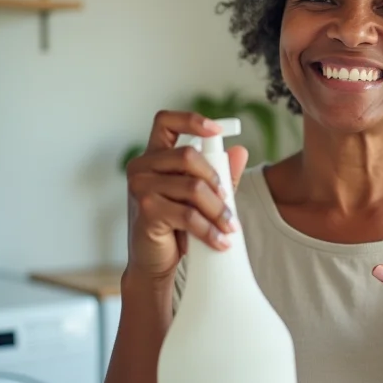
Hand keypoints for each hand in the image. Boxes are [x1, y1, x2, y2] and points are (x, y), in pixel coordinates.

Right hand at [125, 110, 248, 280]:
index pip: (166, 121)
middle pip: (188, 155)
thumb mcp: (202, 197)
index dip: (191, 120)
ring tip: (229, 227)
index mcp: (154, 156)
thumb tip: (241, 151)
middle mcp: (142, 167)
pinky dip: (209, 230)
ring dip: (218, 211)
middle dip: (216, 180)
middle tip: (228, 203)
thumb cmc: (176, 226)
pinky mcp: (146, 210)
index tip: (216, 130)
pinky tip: (220, 241)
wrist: (155, 261)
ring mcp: (140, 187)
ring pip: (193, 188)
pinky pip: (188, 215)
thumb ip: (220, 174)